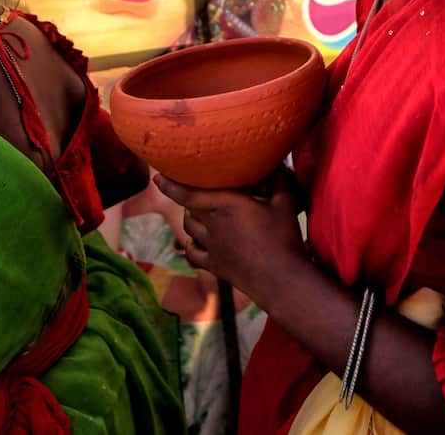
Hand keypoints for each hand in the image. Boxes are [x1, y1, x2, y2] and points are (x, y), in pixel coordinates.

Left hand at [155, 168, 304, 305]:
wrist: (280, 279)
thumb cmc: (283, 238)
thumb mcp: (286, 204)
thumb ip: (280, 181)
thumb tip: (279, 165)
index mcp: (226, 205)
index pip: (189, 194)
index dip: (171, 185)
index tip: (157, 178)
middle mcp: (213, 225)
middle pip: (190, 209)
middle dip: (188, 198)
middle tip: (195, 189)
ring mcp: (211, 247)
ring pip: (189, 229)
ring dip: (190, 218)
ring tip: (195, 211)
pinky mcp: (215, 265)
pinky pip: (193, 254)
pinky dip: (190, 246)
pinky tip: (193, 243)